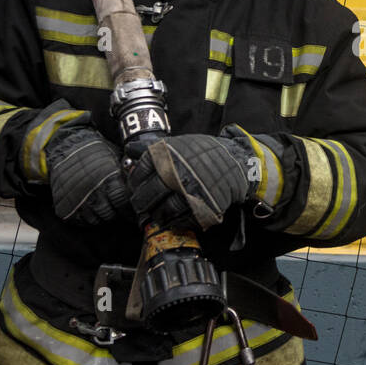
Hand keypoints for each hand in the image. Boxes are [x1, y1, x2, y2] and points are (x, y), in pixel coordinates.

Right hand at [44, 122, 132, 224]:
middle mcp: (93, 193)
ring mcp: (77, 202)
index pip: (123, 202)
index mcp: (108, 180)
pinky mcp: (65, 209)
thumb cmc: (94, 152)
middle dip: (116, 212)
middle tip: (116, 207)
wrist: (65, 149)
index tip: (133, 209)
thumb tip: (140, 188)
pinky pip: (81, 221)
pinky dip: (87, 217)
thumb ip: (125, 175)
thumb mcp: (114, 158)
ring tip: (103, 205)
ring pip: (96, 220)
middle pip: (110, 214)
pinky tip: (90, 207)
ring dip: (101, 215)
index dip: (129, 208)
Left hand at [127, 133, 256, 230]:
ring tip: (155, 213)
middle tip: (140, 204)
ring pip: (163, 210)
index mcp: (168, 156)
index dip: (134, 180)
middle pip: (148, 194)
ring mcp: (188, 193)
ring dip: (156, 214)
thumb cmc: (205, 152)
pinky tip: (172, 218)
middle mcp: (176, 174)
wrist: (236, 162)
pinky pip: (181, 220)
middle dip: (141, 201)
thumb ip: (153, 148)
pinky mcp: (200, 207)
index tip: (135, 184)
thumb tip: (130, 151)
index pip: (140, 171)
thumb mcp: (179, 143)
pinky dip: (174, 221)